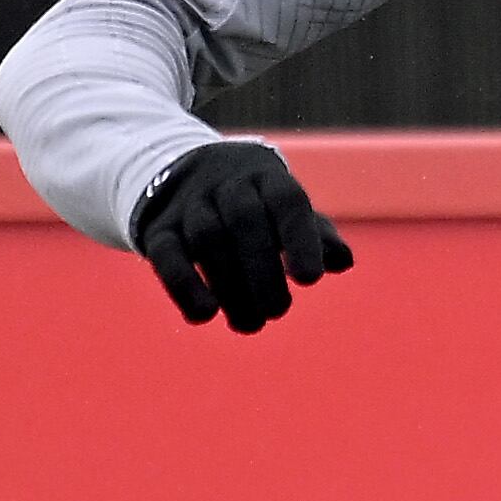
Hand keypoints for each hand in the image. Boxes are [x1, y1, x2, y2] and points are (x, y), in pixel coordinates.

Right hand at [135, 143, 352, 332]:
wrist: (184, 176)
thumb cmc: (255, 204)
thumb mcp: (287, 211)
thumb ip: (318, 236)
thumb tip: (342, 260)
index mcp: (266, 176)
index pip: (286, 200)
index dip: (299, 238)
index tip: (310, 280)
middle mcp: (226, 183)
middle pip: (244, 220)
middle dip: (263, 272)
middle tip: (277, 311)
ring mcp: (188, 204)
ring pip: (207, 239)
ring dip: (230, 288)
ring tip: (249, 324)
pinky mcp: (157, 228)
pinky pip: (165, 253)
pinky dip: (184, 285)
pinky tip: (206, 314)